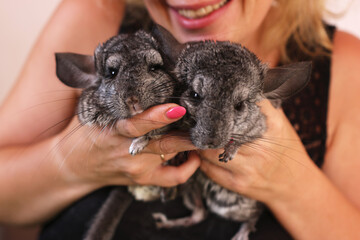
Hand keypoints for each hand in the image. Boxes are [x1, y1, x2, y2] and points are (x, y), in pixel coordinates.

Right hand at [53, 103, 198, 187]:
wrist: (75, 166)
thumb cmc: (87, 130)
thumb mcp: (93, 106)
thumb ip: (112, 91)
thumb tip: (134, 65)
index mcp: (112, 130)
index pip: (136, 124)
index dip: (157, 117)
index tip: (176, 108)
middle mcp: (126, 151)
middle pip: (162, 142)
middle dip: (185, 131)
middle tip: (204, 118)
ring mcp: (136, 167)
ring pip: (171, 152)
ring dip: (187, 140)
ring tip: (200, 126)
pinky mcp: (143, 179)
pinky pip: (172, 178)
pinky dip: (188, 168)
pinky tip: (195, 156)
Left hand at [198, 100, 315, 203]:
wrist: (293, 186)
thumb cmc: (284, 148)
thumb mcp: (279, 122)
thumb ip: (260, 104)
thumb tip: (241, 83)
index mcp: (272, 127)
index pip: (242, 108)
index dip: (223, 104)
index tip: (212, 99)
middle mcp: (259, 149)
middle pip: (220, 132)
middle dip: (205, 123)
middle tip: (194, 115)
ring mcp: (246, 169)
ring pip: (208, 151)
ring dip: (198, 141)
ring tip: (196, 132)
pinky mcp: (236, 183)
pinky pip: (208, 168)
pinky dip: (201, 157)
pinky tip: (202, 150)